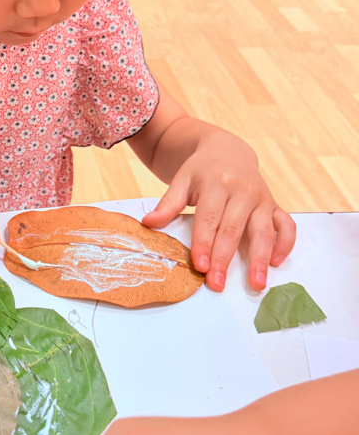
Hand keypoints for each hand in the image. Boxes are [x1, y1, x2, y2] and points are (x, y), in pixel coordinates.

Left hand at [143, 128, 295, 291]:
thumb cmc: (201, 170)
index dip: (204, 243)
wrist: (227, 150)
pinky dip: (286, 243)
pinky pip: (286, 225)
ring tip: (256, 284)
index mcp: (216, 183)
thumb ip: (168, 203)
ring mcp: (262, 198)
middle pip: (233, 229)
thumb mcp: (182, 180)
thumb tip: (148, 223)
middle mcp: (242, 190)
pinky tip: (276, 262)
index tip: (200, 266)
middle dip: (225, 258)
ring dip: (259, 258)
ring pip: (263, 231)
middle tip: (217, 284)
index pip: (209, 218)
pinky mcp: (274, 204)